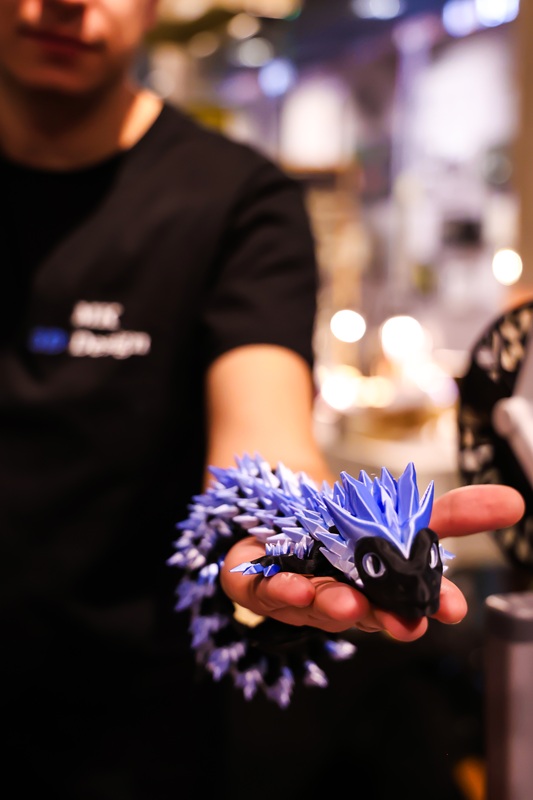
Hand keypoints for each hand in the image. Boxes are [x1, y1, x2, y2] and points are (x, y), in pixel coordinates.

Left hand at [219, 483, 524, 641]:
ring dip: (329, 605)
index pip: (405, 602)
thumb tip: (514, 503)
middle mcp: (335, 597)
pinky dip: (274, 591)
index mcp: (374, 590)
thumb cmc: (342, 521)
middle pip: (359, 611)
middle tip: (403, 621)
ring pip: (310, 606)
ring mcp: (291, 592)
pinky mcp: (251, 579)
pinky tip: (292, 587)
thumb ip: (451, 513)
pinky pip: (258, 590)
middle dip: (380, 616)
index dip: (428, 606)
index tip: (452, 609)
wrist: (277, 498)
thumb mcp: (400, 509)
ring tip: (346, 602)